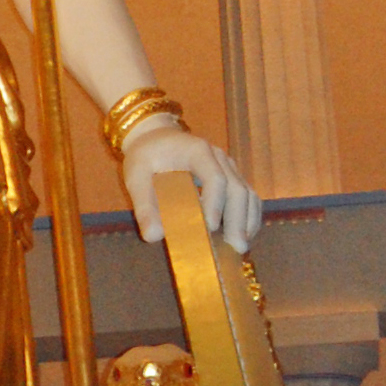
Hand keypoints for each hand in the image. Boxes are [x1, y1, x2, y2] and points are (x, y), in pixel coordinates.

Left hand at [122, 123, 260, 253]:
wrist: (157, 138)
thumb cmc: (146, 156)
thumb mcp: (136, 176)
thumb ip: (144, 205)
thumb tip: (153, 237)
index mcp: (197, 151)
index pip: (214, 177)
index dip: (215, 203)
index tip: (210, 228)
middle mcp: (219, 157)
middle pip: (237, 188)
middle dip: (238, 219)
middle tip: (236, 247)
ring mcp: (229, 167)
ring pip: (248, 193)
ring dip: (247, 221)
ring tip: (241, 247)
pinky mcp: (232, 178)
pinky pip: (248, 197)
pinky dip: (249, 218)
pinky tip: (243, 237)